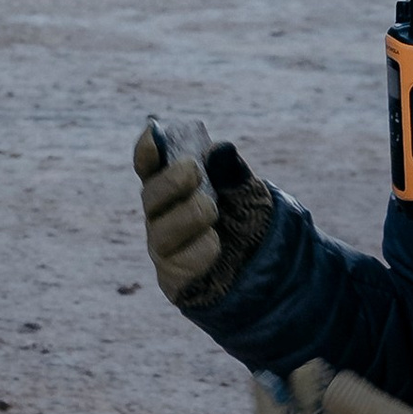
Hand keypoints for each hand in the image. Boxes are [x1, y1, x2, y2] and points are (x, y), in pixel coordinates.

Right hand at [134, 117, 274, 312]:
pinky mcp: (174, 278)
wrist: (265, 267)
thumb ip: (232, 171)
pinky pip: (178, 263)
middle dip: (170, 181)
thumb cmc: (247, 221)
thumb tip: (219, 149)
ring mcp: (165, 248)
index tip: (154, 136)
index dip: (146, 152)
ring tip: (212, 211)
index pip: (149, 168)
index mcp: (173, 189)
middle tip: (193, 171)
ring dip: (188, 214)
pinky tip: (215, 244)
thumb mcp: (247, 191)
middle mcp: (161, 217)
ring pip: (160, 232)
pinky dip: (199, 249)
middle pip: (149, 197)